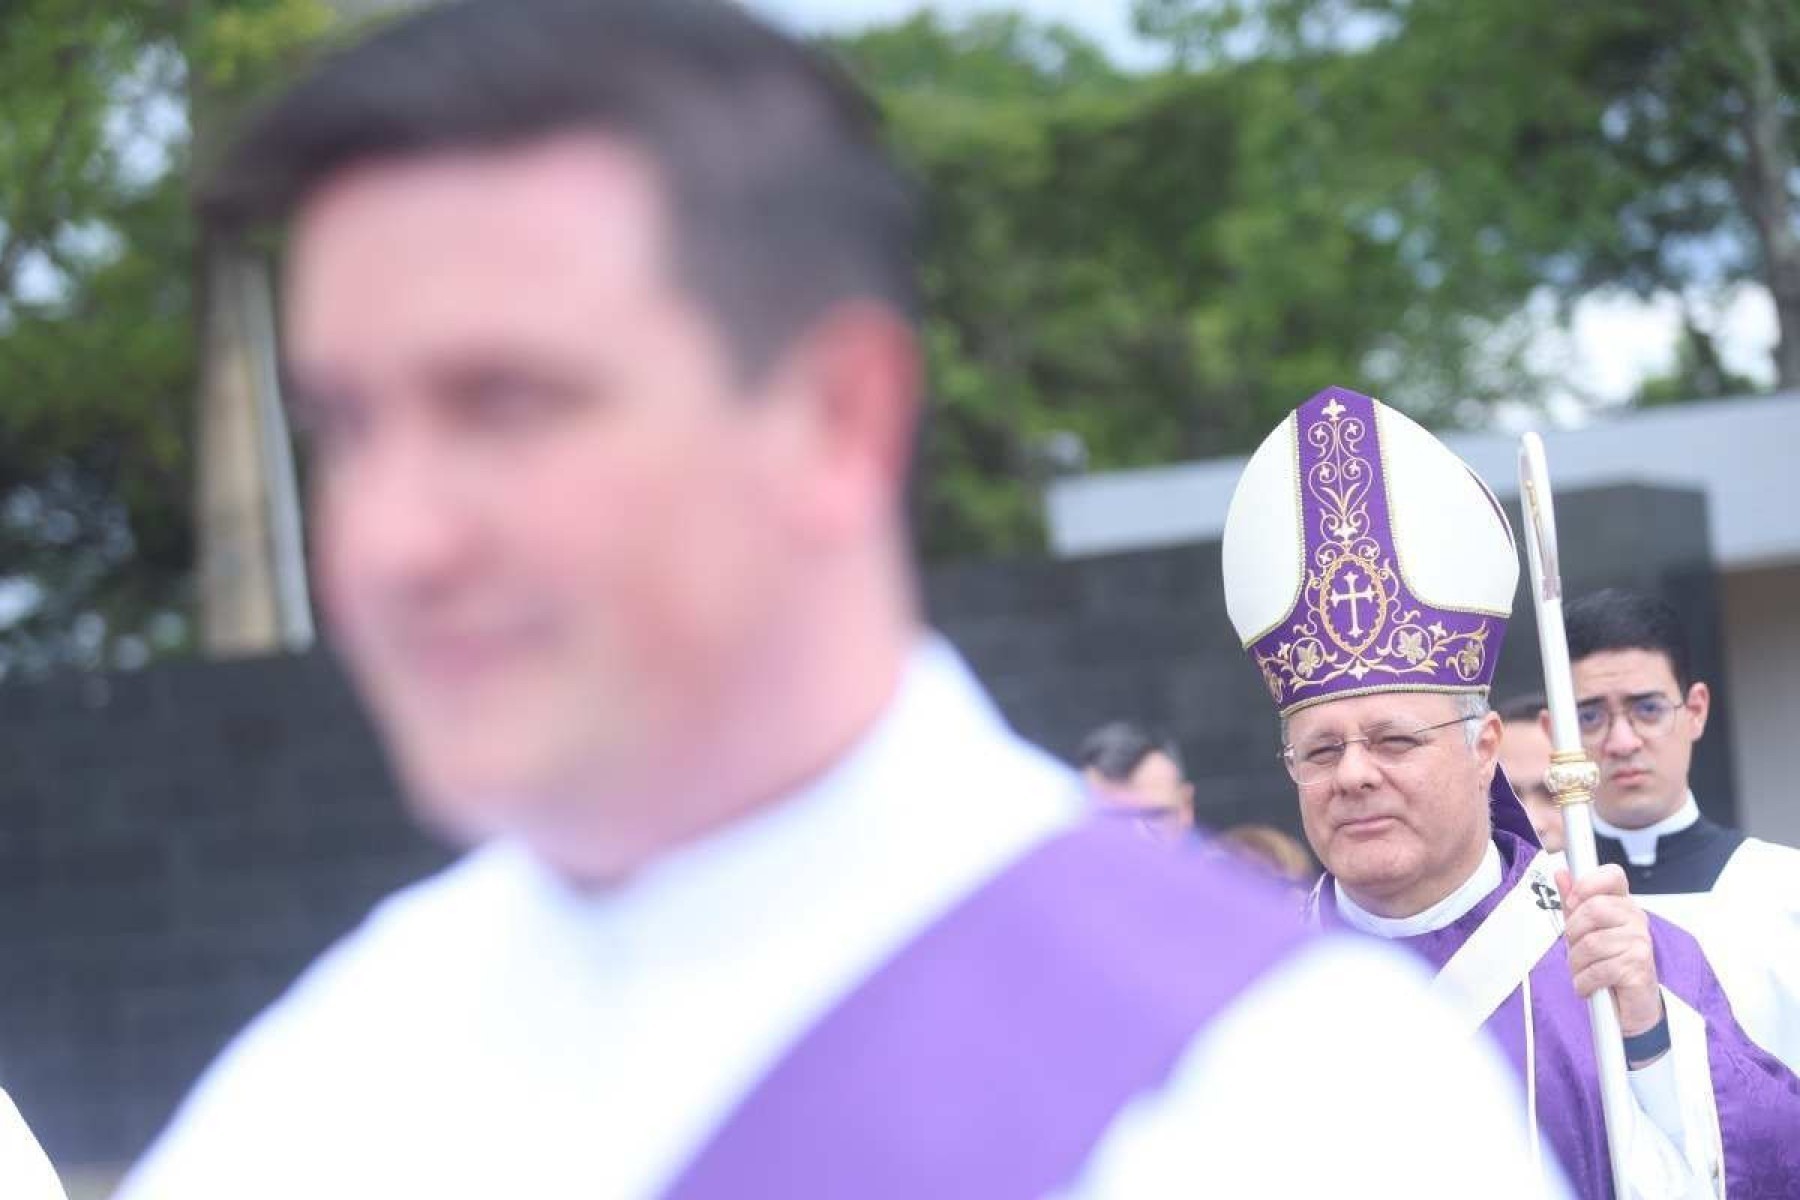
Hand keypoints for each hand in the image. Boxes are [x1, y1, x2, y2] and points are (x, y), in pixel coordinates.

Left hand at [1556, 865, 1662, 1037]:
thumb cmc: (1607, 964)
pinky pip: (1598, 970)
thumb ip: (1573, 903)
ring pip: (1591, 943)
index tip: (1572, 902)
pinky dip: (1584, 982)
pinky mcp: (1639, 969)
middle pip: (1593, 909)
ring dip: (1577, 964)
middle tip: (1576, 949)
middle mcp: (1636, 920)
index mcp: (1622, 905)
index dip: (1586, 884)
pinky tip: (1590, 986)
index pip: (1612, 875)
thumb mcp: (1585, 930)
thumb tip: (1562, 874)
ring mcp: (1640, 944)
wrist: (1630, 1005)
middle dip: (1573, 933)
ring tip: (1584, 971)